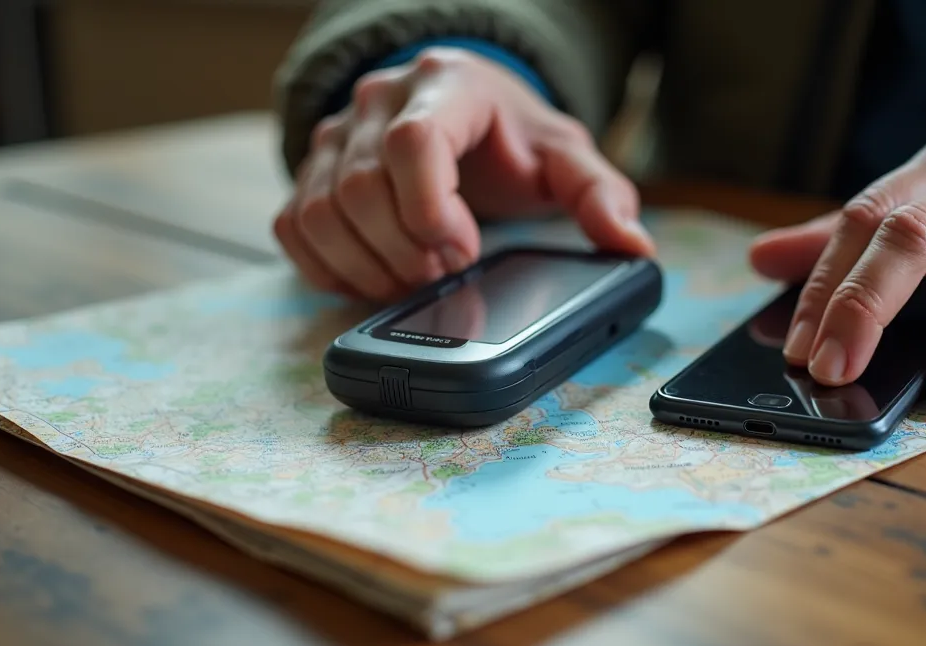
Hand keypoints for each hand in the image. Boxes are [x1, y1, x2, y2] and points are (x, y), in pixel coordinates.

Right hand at [273, 47, 653, 301]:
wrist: (462, 118)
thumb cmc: (511, 139)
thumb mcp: (564, 156)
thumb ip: (598, 193)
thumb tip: (631, 244)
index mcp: (445, 86)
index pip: (415, 144)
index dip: (433, 211)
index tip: (464, 251)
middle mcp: (377, 100)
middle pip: (363, 189)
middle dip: (407, 251)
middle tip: (446, 272)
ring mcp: (336, 135)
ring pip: (321, 212)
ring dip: (367, 267)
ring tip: (414, 279)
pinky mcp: (311, 171)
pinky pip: (294, 228)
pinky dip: (328, 268)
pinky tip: (372, 277)